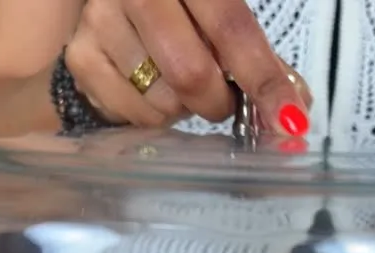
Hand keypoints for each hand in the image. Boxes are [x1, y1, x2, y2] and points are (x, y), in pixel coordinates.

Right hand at [64, 0, 311, 133]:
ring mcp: (101, 20)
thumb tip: (294, 110)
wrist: (116, 5)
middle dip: (218, 103)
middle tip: (223, 102)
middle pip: (191, 73)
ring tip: (175, 84)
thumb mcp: (218, 16)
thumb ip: (256, 57)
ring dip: (182, 109)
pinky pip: (132, 113)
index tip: (289, 119)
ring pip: (162, 100)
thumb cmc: (180, 14)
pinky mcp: (80, 55)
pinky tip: (147, 89)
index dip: (264, 79)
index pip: (232, 29)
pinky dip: (151, 115)